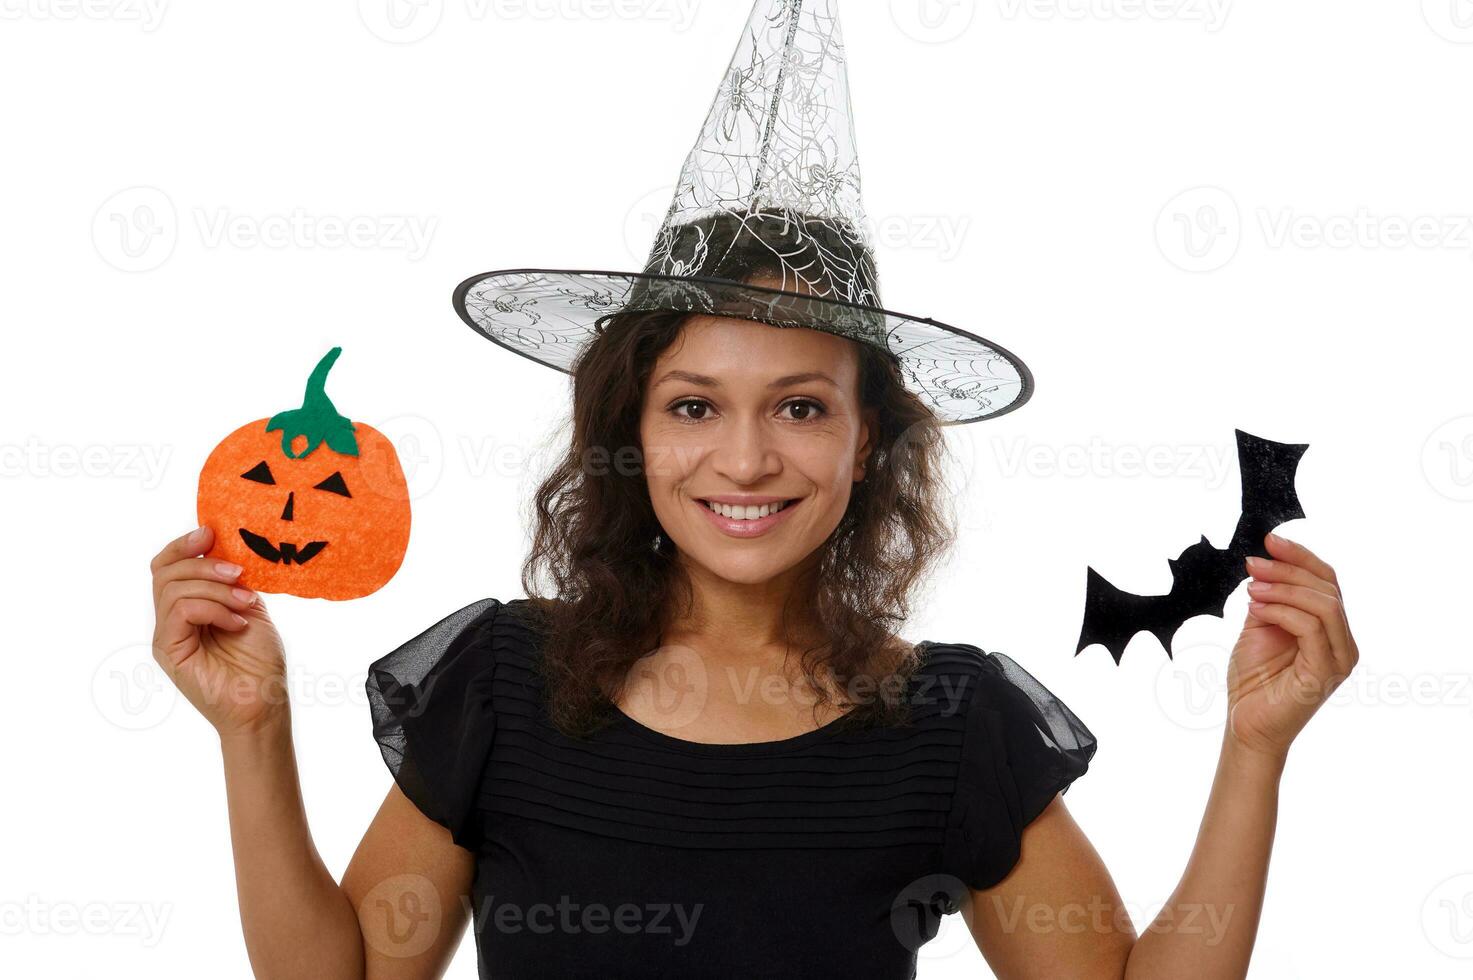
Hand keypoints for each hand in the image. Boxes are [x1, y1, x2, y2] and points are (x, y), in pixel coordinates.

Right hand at [150, 525, 288, 738]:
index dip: (184, 544)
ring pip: (173, 588)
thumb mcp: (249, 608)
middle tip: (238, 572)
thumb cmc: (260, 662)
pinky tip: (238, 622)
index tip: (211, 531)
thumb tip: (224, 547)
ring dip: (216, 588)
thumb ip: (232, 582)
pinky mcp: (168, 650)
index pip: (168, 566)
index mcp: (188, 607)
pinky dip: (213, 608)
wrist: (264, 704)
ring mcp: (166, 636)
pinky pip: (179, 611)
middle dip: (203, 563)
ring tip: (246, 603)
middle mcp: (171, 620)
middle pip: (164, 571)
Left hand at [1225, 532, 1358, 759]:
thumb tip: (1264, 565)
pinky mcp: (1326, 672)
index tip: (1270, 539)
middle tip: (1253, 564)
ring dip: (1283, 589)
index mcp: (1331, 629)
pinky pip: (1311, 628)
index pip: (1326, 580)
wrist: (1246, 724)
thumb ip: (1269, 599)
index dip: (1301, 556)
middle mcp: (1343, 642)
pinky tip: (1255, 608)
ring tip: (1251, 588)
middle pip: (1327, 588)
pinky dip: (1281, 611)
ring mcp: (1339, 658)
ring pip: (1323, 604)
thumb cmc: (1253, 681)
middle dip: (1288, 569)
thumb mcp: (1259, 627)